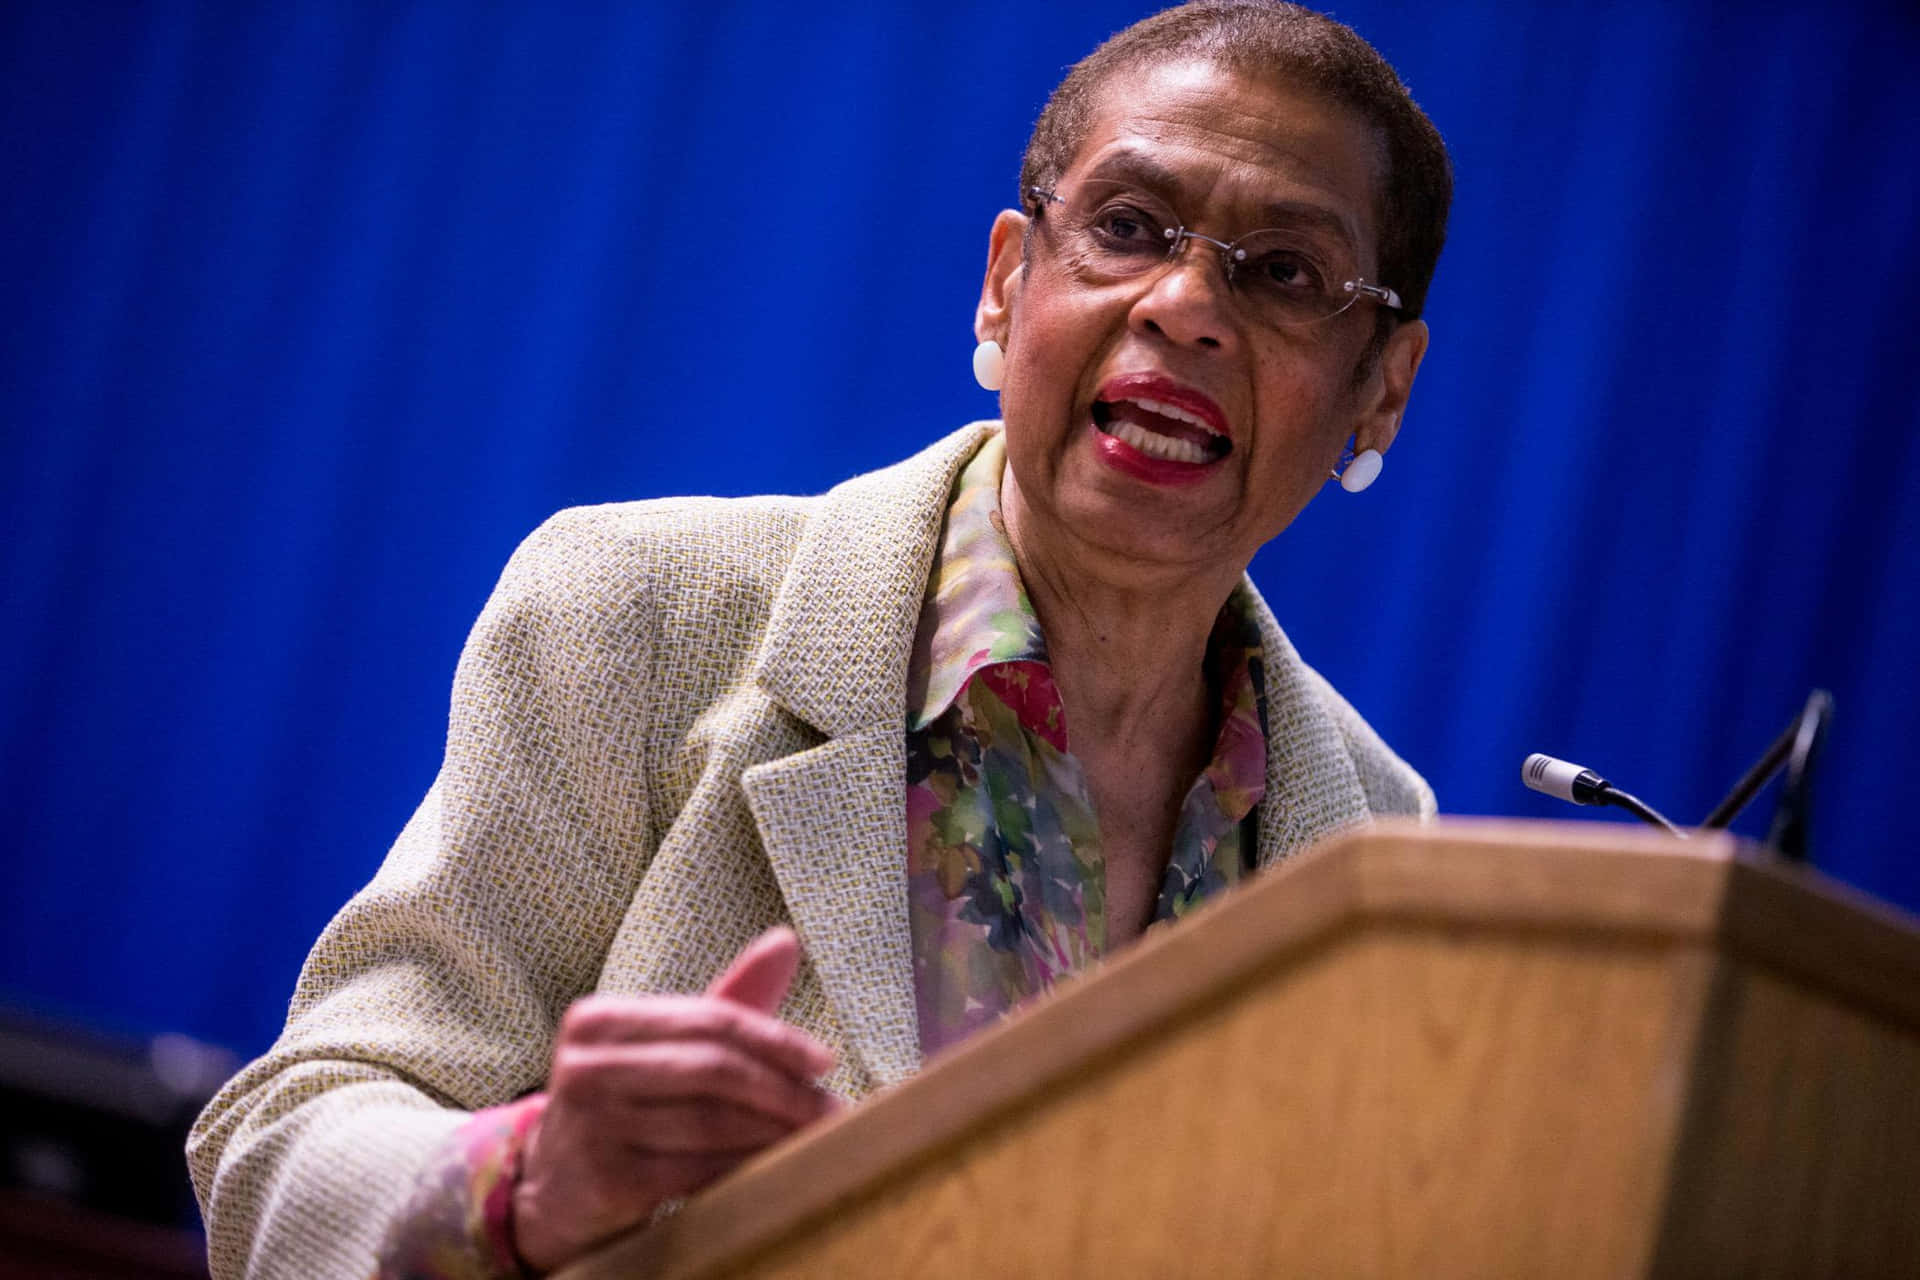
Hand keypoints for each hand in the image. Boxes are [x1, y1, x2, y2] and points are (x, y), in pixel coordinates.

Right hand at [511, 926, 838, 1271]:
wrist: (553, 1191)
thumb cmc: (625, 1108)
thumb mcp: (664, 1049)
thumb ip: (727, 999)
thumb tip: (786, 941)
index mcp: (599, 1019)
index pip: (709, 1019)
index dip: (775, 1038)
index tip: (825, 1060)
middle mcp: (586, 1066)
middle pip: (713, 1068)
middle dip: (783, 1088)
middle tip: (830, 1106)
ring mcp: (591, 1124)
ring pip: (712, 1120)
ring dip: (776, 1130)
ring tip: (815, 1135)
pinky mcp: (606, 1179)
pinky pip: (698, 1168)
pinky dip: (748, 1165)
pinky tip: (778, 1167)